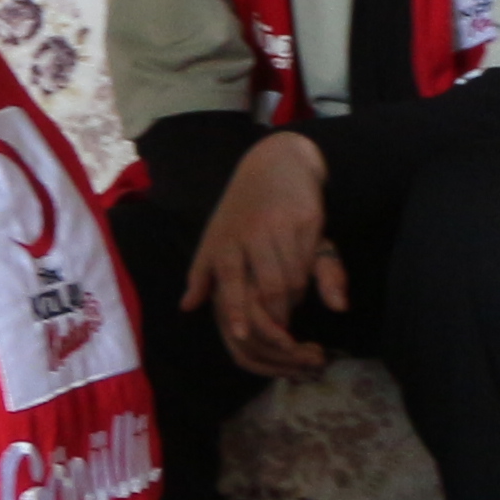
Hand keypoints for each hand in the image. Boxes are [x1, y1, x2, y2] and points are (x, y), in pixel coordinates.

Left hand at [179, 129, 344, 379]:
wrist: (275, 164)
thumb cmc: (241, 210)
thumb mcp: (215, 238)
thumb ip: (203, 275)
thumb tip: (187, 306)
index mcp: (223, 243)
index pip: (229, 281)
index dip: (236, 308)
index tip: (241, 334)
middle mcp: (249, 236)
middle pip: (269, 287)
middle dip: (279, 316)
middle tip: (287, 334)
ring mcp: (280, 228)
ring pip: (293, 278)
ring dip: (294, 298)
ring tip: (291, 303)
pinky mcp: (307, 221)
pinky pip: (312, 262)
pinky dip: (309, 280)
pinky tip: (305, 280)